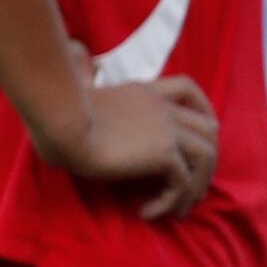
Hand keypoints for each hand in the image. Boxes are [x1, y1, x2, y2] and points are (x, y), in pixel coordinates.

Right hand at [43, 49, 216, 220]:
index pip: (188, 89)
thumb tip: (79, 54)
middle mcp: (162, 108)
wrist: (61, 125)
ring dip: (196, 187)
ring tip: (177, 210)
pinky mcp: (164, 153)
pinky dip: (172, 201)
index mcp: (144, 92)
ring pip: (207, 157)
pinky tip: (147, 213)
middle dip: (206, 160)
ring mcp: (167, 129)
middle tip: (189, 188)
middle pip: (209, 129)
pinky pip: (183, 183)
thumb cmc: (57, 114)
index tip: (199, 136)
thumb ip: (86, 77)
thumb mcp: (77, 91)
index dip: (203, 111)